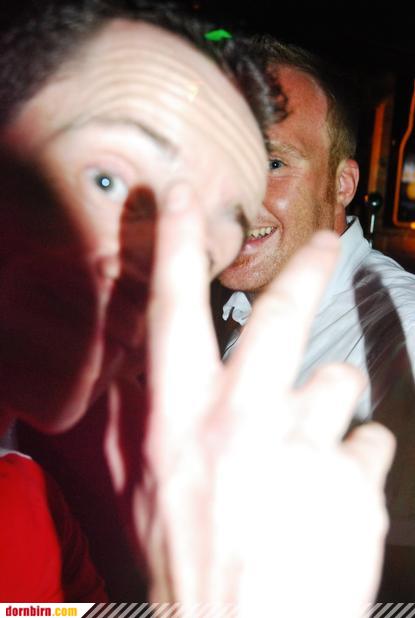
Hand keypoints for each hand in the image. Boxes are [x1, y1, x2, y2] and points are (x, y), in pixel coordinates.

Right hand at [135, 183, 394, 615]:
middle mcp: (242, 420)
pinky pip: (369, 442)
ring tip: (312, 448)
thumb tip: (174, 378)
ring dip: (331, 406)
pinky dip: (355, 459)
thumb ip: (165, 425)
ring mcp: (304, 448)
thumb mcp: (153, 489)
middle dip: (308, 267)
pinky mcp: (355, 482)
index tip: (185, 196)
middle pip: (281, 315)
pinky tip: (334, 495)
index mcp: (183, 422)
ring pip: (339, 383)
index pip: (174, 311)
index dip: (176, 245)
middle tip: (331, 241)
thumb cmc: (189, 568)